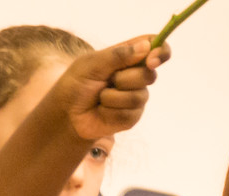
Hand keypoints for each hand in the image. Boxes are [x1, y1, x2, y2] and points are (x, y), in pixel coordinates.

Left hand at [51, 36, 169, 141]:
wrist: (68, 113)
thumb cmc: (76, 83)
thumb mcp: (91, 64)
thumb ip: (117, 55)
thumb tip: (146, 46)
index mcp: (128, 56)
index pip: (154, 47)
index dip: (160, 51)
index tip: (152, 60)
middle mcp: (136, 75)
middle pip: (149, 75)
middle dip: (126, 79)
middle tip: (107, 81)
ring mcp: (137, 96)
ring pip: (138, 96)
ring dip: (113, 97)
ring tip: (100, 98)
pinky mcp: (133, 116)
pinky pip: (131, 113)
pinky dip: (111, 111)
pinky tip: (103, 111)